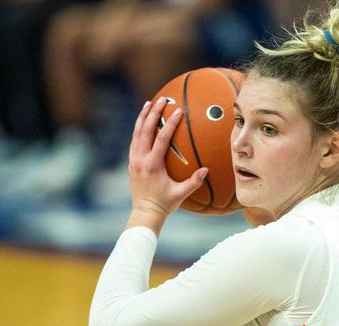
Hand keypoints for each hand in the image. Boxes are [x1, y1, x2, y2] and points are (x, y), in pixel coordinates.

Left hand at [127, 99, 207, 231]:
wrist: (145, 212)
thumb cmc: (165, 204)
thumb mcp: (181, 194)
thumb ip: (193, 182)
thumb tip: (206, 170)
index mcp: (153, 165)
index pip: (161, 139)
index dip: (170, 124)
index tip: (178, 111)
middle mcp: (141, 159)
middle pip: (146, 130)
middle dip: (154, 113)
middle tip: (162, 100)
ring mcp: (134, 160)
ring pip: (136, 133)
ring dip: (143, 117)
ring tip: (149, 103)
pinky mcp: (132, 162)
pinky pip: (134, 140)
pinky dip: (139, 128)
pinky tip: (144, 121)